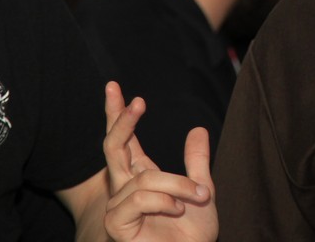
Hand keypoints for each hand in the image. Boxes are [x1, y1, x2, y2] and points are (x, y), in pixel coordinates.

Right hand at [103, 82, 217, 241]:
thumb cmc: (191, 236)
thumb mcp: (201, 191)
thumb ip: (196, 162)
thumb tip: (198, 129)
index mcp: (142, 177)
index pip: (125, 141)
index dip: (117, 115)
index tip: (114, 87)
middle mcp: (126, 189)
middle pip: (112, 147)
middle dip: (122, 121)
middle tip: (138, 101)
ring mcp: (120, 206)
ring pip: (142, 177)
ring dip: (176, 184)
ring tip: (199, 196)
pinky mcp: (117, 224)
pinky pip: (137, 199)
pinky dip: (163, 200)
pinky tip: (178, 209)